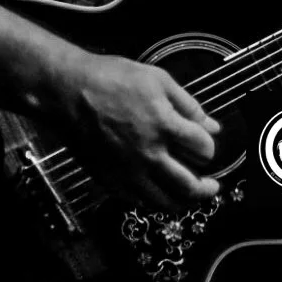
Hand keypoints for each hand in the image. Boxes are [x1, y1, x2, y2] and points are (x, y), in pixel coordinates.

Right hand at [67, 53, 220, 210]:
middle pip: (189, 185)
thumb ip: (187, 104)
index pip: (203, 149)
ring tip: (189, 197)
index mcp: (164, 125)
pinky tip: (158, 192)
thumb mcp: (156, 79)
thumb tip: (211, 125)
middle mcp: (149, 154)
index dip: (209, 147)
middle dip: (206, 189)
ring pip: (165, 201)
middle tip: (212, 187)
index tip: (206, 144)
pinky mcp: (111, 181)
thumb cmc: (112, 78)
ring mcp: (129, 172)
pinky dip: (153, 201)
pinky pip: (139, 202)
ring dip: (183, 202)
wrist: (69, 93)